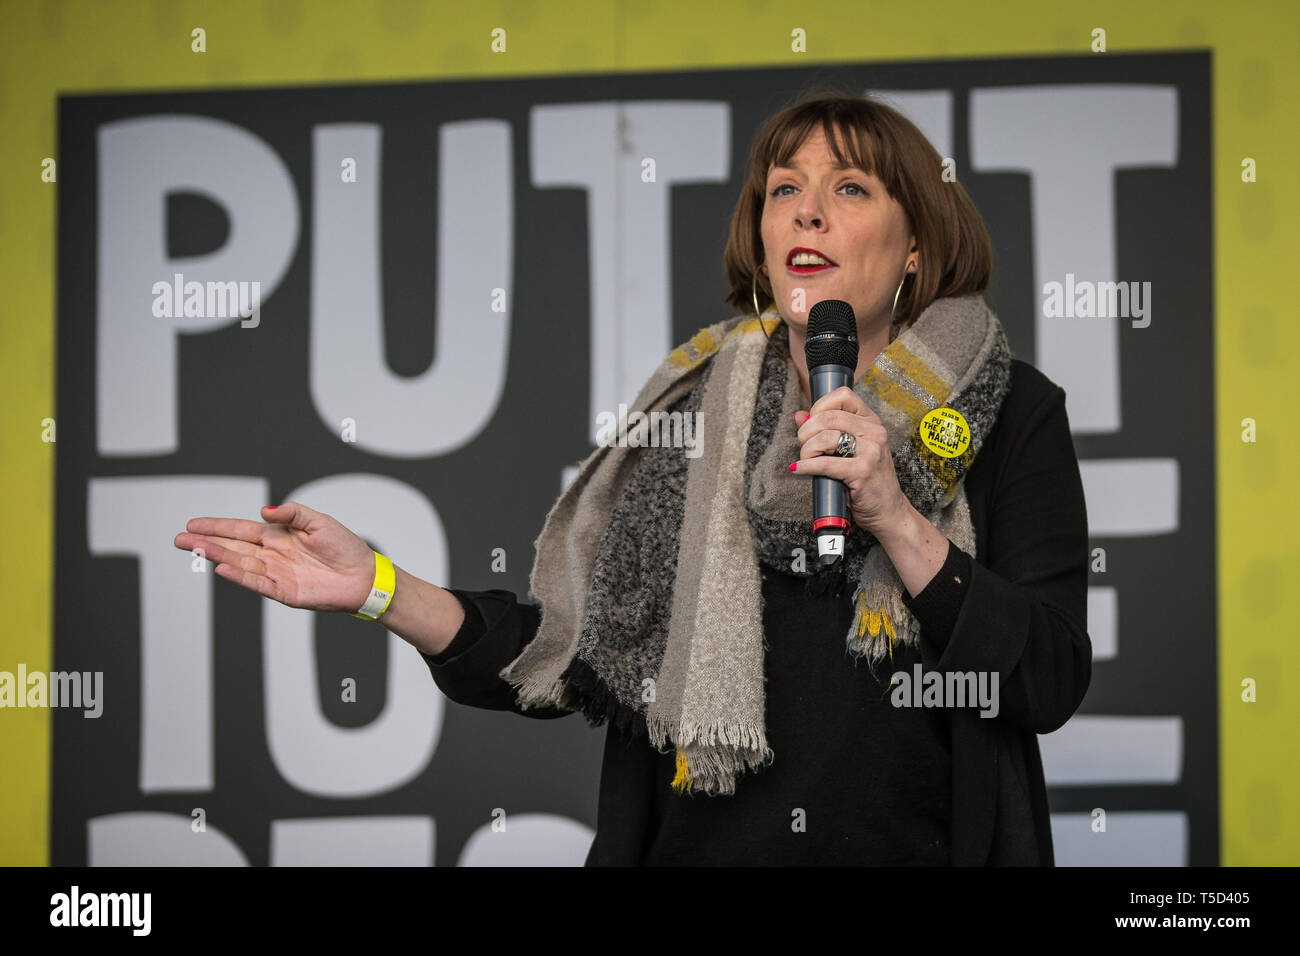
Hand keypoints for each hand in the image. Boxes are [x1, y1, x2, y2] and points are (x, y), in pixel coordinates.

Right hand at [173, 501, 375, 613]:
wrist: (363, 576)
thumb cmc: (345, 547)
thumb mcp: (319, 521)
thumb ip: (292, 514)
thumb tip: (265, 511)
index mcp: (278, 536)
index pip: (240, 530)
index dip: (217, 527)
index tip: (193, 524)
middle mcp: (272, 555)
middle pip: (232, 547)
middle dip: (206, 542)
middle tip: (179, 538)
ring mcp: (276, 574)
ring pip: (240, 564)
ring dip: (216, 557)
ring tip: (193, 549)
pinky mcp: (285, 591)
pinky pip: (257, 583)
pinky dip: (239, 576)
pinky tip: (221, 569)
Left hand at [791, 386, 909, 536]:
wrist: (888, 511)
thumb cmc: (867, 481)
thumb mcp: (850, 451)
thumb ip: (826, 431)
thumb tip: (798, 415)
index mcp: (872, 422)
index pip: (844, 395)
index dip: (820, 406)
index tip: (810, 422)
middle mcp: (875, 432)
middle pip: (828, 416)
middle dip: (806, 431)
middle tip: (803, 446)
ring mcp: (871, 451)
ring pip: (825, 437)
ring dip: (806, 450)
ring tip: (806, 460)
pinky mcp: (863, 471)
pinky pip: (825, 463)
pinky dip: (806, 466)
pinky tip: (799, 469)